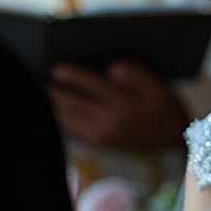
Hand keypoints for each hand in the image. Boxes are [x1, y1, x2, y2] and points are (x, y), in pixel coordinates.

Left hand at [48, 60, 190, 148]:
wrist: (173, 138)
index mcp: (123, 104)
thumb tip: (111, 68)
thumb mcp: (157, 85)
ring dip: (53, 104)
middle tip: (38, 77)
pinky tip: (54, 105)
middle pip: (71, 104)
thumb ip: (134, 73)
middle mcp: (108, 122)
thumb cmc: (162, 106)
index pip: (90, 85)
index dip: (71, 75)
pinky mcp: (98, 143)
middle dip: (54, 90)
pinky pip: (71, 128)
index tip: (56, 67)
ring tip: (42, 89)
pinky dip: (60, 116)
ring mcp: (101, 135)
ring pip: (66, 118)